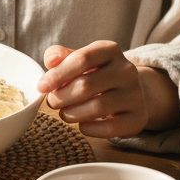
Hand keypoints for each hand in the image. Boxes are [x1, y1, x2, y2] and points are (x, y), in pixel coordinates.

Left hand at [36, 41, 179, 137]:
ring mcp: (135, 94)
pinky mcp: (138, 117)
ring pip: (97, 107)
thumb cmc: (96, 74)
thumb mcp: (80, 60)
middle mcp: (126, 70)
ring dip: (72, 114)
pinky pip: (110, 128)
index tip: (42, 86)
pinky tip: (82, 125)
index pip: (81, 58)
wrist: (128, 92)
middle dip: (61, 97)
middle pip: (86, 85)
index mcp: (109, 50)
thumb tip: (50, 60)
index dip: (58, 74)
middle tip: (52, 102)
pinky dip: (89, 129)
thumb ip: (62, 57)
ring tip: (64, 113)